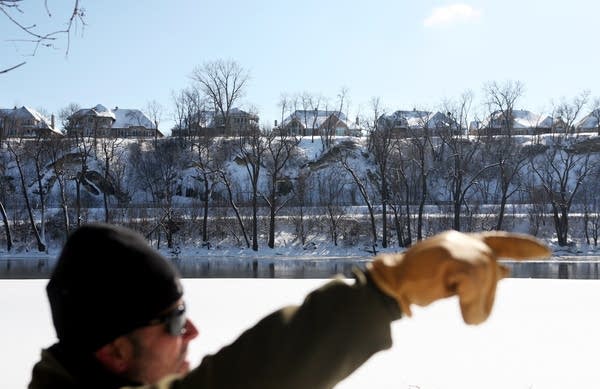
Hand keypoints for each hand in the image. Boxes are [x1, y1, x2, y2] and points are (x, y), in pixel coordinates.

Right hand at [367, 230, 549, 323]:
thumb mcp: (453, 276)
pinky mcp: (447, 258)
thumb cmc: (420, 280)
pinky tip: (463, 312)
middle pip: (492, 266)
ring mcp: (453, 246)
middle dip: (489, 295)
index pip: (498, 240)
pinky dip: (471, 302)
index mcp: (462, 241)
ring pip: (484, 274)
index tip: (545, 252)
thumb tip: (507, 270)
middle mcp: (460, 239)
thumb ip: (478, 271)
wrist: (392, 280)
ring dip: (480, 302)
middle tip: (475, 316)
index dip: (522, 245)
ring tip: (468, 317)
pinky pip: (472, 282)